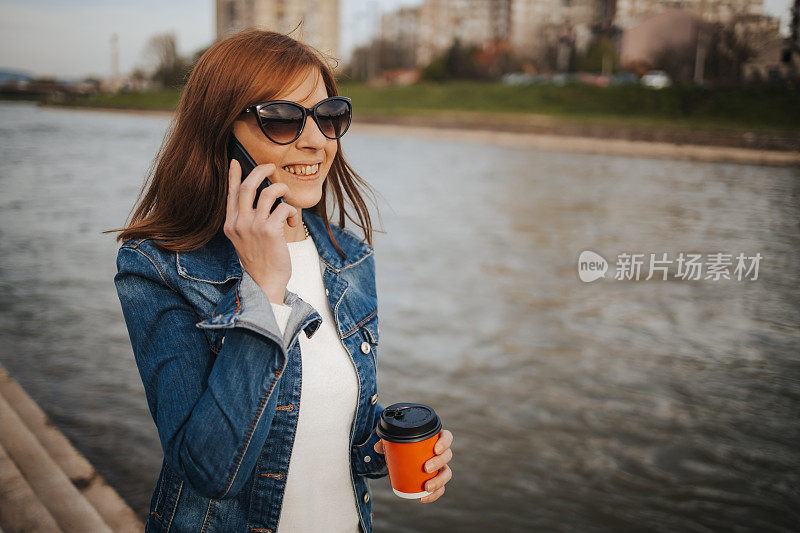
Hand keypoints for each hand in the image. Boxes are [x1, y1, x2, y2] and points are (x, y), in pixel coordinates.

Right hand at [224, 159, 299, 303]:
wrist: (265, 284)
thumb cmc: (260, 262)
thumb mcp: (245, 240)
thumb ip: (246, 221)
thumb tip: (258, 200)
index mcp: (231, 224)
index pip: (231, 194)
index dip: (234, 176)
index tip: (236, 161)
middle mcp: (239, 223)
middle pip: (248, 186)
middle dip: (261, 171)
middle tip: (271, 167)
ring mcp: (254, 226)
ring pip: (270, 192)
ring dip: (283, 191)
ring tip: (288, 200)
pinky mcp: (270, 231)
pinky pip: (285, 208)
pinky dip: (293, 212)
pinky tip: (294, 221)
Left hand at [374, 429, 453, 502]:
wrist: (406, 457)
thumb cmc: (405, 445)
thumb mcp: (397, 441)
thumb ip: (388, 441)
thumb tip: (378, 447)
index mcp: (435, 439)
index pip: (447, 437)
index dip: (444, 442)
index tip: (435, 449)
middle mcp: (441, 453)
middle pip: (447, 456)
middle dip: (438, 463)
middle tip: (425, 468)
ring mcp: (441, 466)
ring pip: (446, 473)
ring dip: (439, 481)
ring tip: (427, 487)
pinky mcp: (437, 479)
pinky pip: (441, 488)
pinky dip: (434, 494)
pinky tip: (423, 498)